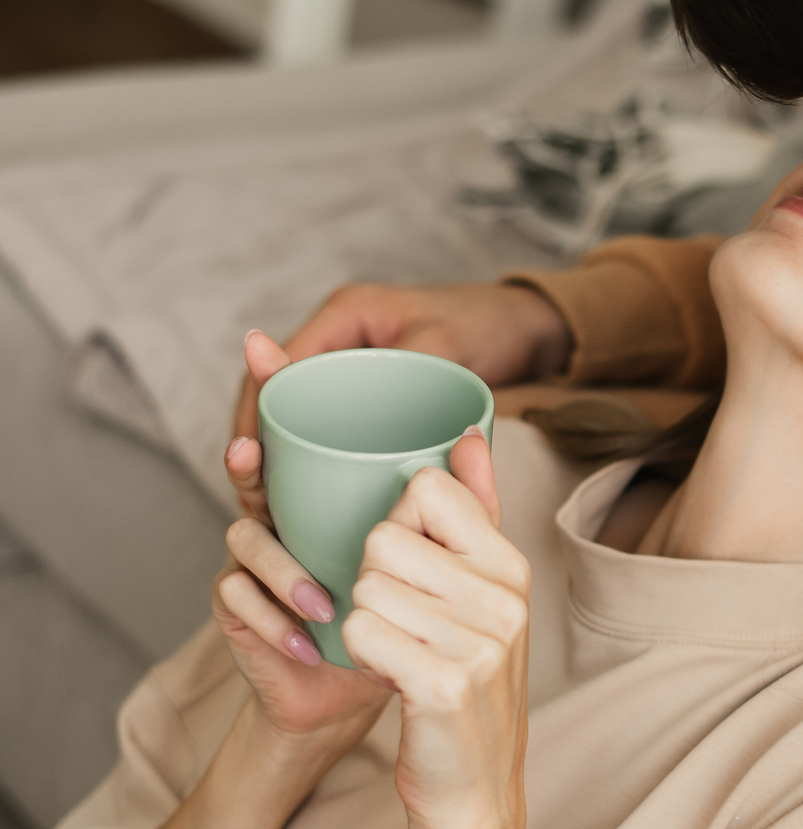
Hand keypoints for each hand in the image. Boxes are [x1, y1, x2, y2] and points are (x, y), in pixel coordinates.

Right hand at [225, 282, 573, 518]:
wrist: (529, 328)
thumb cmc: (490, 325)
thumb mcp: (451, 345)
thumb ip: (412, 369)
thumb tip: (365, 413)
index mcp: (344, 315)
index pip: (277, 369)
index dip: (252, 416)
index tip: (247, 463)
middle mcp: (337, 341)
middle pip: (273, 400)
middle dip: (255, 450)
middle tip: (254, 501)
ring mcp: (350, 372)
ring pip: (294, 422)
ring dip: (275, 465)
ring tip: (270, 513)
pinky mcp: (366, 400)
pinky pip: (325, 432)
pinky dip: (308, 465)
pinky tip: (303, 506)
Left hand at [343, 429, 529, 828]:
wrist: (473, 789)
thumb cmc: (467, 686)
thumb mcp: (483, 597)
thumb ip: (474, 512)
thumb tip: (469, 436)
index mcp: (509, 566)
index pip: (427, 490)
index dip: (397, 524)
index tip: (411, 571)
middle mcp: (502, 597)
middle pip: (383, 538)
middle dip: (371, 582)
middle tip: (403, 626)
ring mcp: (478, 641)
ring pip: (364, 587)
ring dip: (363, 624)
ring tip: (400, 655)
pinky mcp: (443, 683)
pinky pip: (359, 632)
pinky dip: (360, 657)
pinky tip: (391, 678)